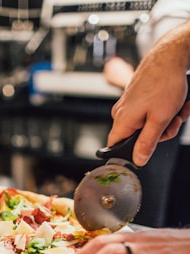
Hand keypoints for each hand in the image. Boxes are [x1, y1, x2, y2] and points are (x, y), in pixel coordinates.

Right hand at [107, 19, 189, 165]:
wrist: (170, 55)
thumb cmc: (164, 82)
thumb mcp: (159, 119)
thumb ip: (147, 143)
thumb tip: (138, 160)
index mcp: (122, 120)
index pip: (114, 147)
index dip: (129, 153)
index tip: (146, 152)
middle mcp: (121, 112)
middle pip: (137, 137)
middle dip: (160, 132)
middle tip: (173, 122)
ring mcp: (130, 104)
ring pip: (148, 124)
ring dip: (167, 120)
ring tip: (178, 109)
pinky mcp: (138, 97)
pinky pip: (150, 112)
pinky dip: (166, 110)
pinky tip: (176, 103)